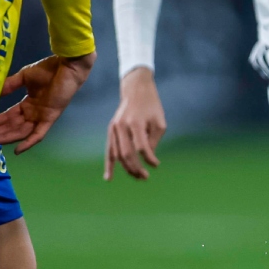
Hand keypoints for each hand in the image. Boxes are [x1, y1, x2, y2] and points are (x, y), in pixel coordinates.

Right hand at [0, 52, 94, 153]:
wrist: (66, 65)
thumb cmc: (48, 69)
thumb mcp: (24, 77)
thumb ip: (9, 85)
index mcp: (27, 104)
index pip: (9, 117)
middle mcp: (33, 113)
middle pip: (13, 127)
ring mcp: (41, 117)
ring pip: (21, 132)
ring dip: (6, 137)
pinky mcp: (49, 118)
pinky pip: (38, 134)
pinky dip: (29, 143)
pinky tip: (17, 150)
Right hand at [104, 66, 167, 180]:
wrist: (136, 90)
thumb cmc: (151, 107)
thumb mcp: (159, 122)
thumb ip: (153, 141)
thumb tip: (147, 158)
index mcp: (136, 123)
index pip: (141, 147)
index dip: (149, 159)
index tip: (157, 164)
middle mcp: (122, 126)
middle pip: (127, 154)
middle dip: (136, 168)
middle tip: (145, 177)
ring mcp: (114, 128)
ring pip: (118, 155)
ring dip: (127, 168)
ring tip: (137, 177)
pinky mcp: (110, 130)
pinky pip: (109, 150)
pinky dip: (109, 164)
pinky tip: (109, 178)